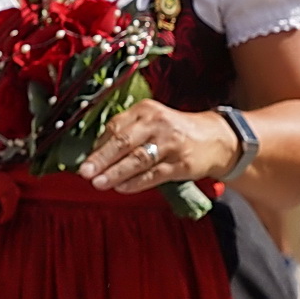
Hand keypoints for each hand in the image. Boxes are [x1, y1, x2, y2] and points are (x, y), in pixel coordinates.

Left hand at [77, 100, 236, 193]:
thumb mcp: (152, 122)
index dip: (98, 144)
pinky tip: (122, 188)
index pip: (115, 126)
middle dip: (101, 158)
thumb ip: (128, 132)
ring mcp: (170, 144)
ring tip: (99, 183)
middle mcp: (158, 124)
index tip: (84, 158)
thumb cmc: (175, 132)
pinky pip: (153, 174)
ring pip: (137, 159)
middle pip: (124, 141)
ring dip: (115, 173)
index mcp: (146, 110)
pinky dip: (135, 183)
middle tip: (85, 171)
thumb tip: (96, 152)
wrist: (215, 139)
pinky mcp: (181, 163)